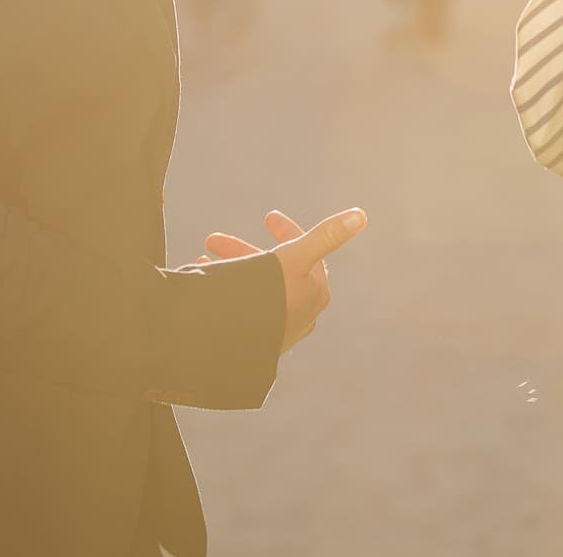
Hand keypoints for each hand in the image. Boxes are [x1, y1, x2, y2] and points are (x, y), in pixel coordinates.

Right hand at [200, 208, 367, 354]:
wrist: (234, 347)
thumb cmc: (270, 299)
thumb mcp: (296, 258)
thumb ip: (326, 236)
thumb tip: (361, 214)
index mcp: (315, 288)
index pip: (307, 250)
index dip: (288, 229)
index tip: (268, 216)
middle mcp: (303, 308)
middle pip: (276, 267)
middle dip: (244, 250)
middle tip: (211, 240)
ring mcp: (281, 325)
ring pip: (258, 285)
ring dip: (232, 267)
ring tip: (202, 260)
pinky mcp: (260, 341)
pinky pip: (245, 304)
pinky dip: (229, 288)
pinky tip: (207, 285)